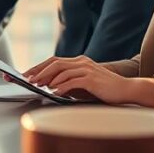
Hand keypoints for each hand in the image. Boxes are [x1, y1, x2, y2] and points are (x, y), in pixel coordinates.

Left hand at [21, 55, 153, 106]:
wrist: (126, 90)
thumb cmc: (104, 90)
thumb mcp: (84, 85)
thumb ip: (69, 83)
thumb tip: (49, 88)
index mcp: (79, 61)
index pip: (55, 61)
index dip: (39, 67)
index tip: (27, 74)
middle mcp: (82, 62)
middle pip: (55, 62)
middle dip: (39, 71)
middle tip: (27, 79)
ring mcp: (87, 69)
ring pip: (62, 70)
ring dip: (47, 78)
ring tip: (37, 85)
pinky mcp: (92, 78)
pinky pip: (72, 81)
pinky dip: (61, 86)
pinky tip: (54, 92)